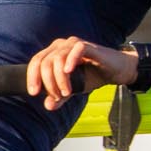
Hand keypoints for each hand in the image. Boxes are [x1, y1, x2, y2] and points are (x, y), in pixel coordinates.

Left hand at [23, 37, 140, 110]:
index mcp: (54, 52)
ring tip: (67, 91)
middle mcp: (61, 45)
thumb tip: (48, 106)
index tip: (34, 93)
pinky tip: (70, 71)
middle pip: (44, 62)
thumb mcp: (74, 88)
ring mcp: (74, 43)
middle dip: (48, 82)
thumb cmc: (94, 75)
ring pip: (58, 58)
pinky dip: (71, 60)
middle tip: (57, 96)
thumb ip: (60, 96)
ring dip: (59, 78)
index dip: (32, 77)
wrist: (118, 70)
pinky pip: (76, 50)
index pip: (36, 62)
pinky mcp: (88, 45)